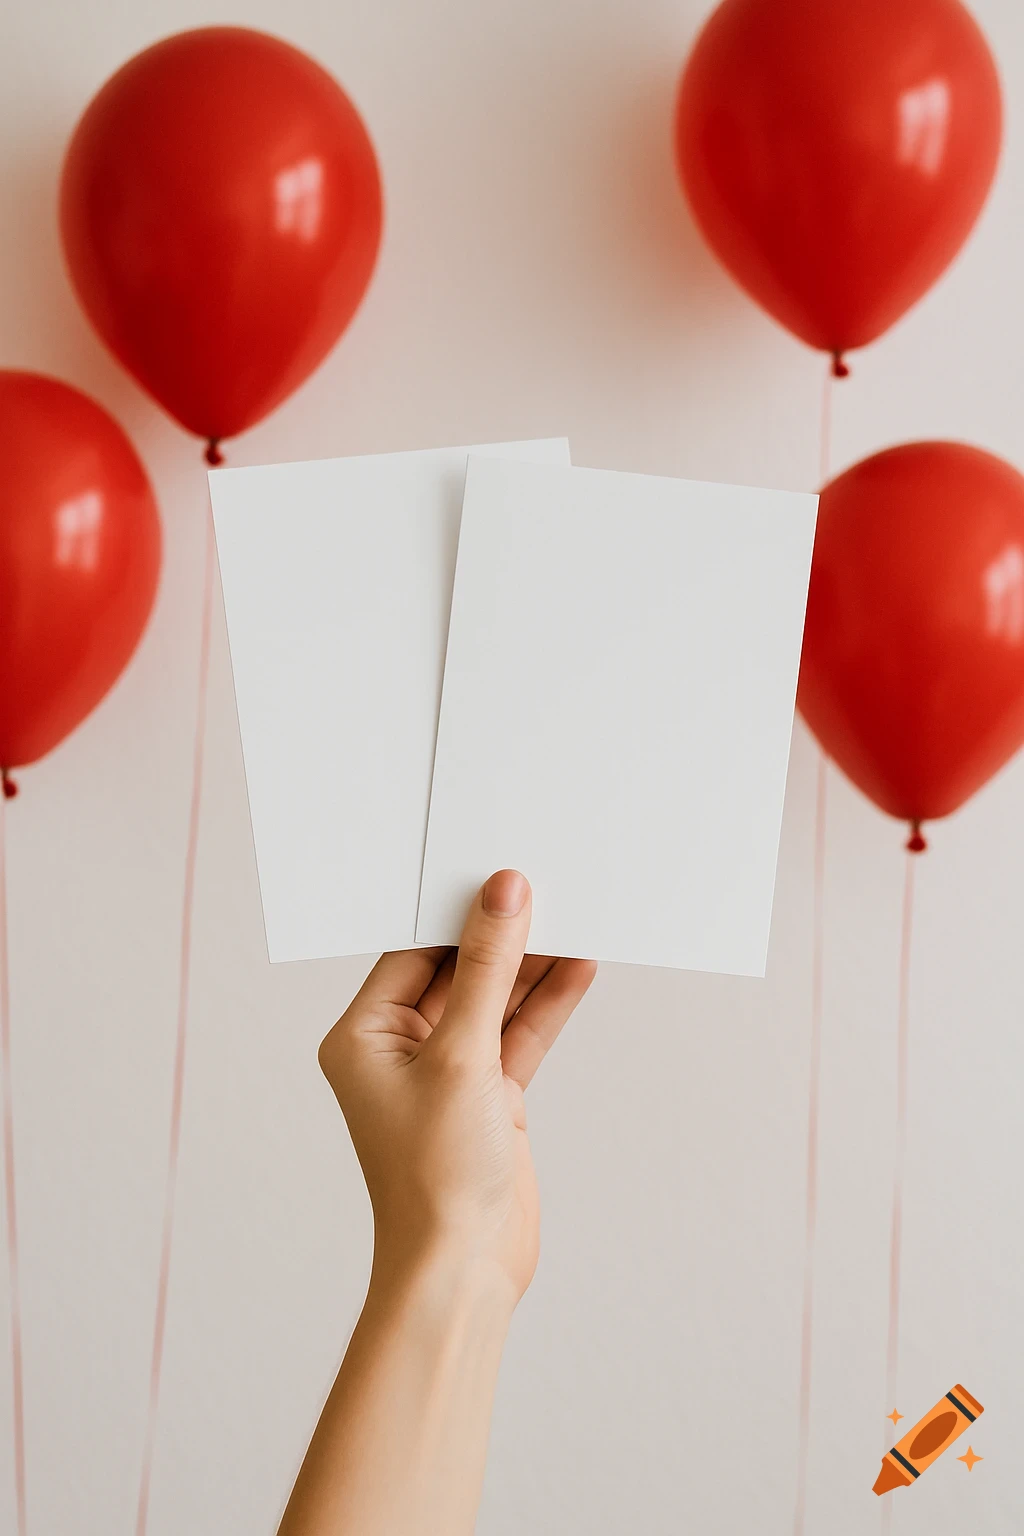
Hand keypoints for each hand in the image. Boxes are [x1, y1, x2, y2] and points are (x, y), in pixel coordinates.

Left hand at [318, 870, 595, 1304]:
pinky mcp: (488, 1096)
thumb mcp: (462, 1055)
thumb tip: (502, 897)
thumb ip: (488, 971)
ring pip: (495, 1001)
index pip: (413, 951)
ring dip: (532, 967)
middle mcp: (399, 1048)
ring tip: (576, 915)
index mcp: (363, 1034)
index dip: (457, 911)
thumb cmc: (436, 1175)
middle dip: (502, 936)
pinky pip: (518, 1035)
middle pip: (458, 971)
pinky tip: (578, 968)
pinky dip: (546, 1005)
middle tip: (546, 886)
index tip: (499, 872)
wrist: (465, 1268)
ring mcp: (447, 1072)